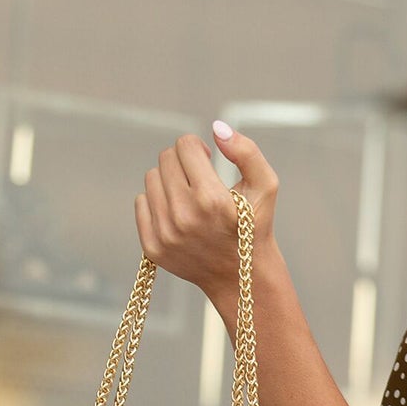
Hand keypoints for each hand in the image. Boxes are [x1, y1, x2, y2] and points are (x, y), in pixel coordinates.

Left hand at [134, 120, 278, 299]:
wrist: (242, 277)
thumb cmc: (255, 227)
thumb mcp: (266, 187)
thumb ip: (247, 151)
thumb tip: (216, 128)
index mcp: (211, 199)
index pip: (185, 145)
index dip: (198, 148)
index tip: (207, 161)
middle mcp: (184, 216)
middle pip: (166, 159)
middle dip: (183, 162)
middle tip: (199, 179)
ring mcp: (165, 234)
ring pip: (151, 178)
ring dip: (170, 181)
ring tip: (190, 197)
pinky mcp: (152, 247)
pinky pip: (141, 203)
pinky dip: (158, 202)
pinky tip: (178, 214)